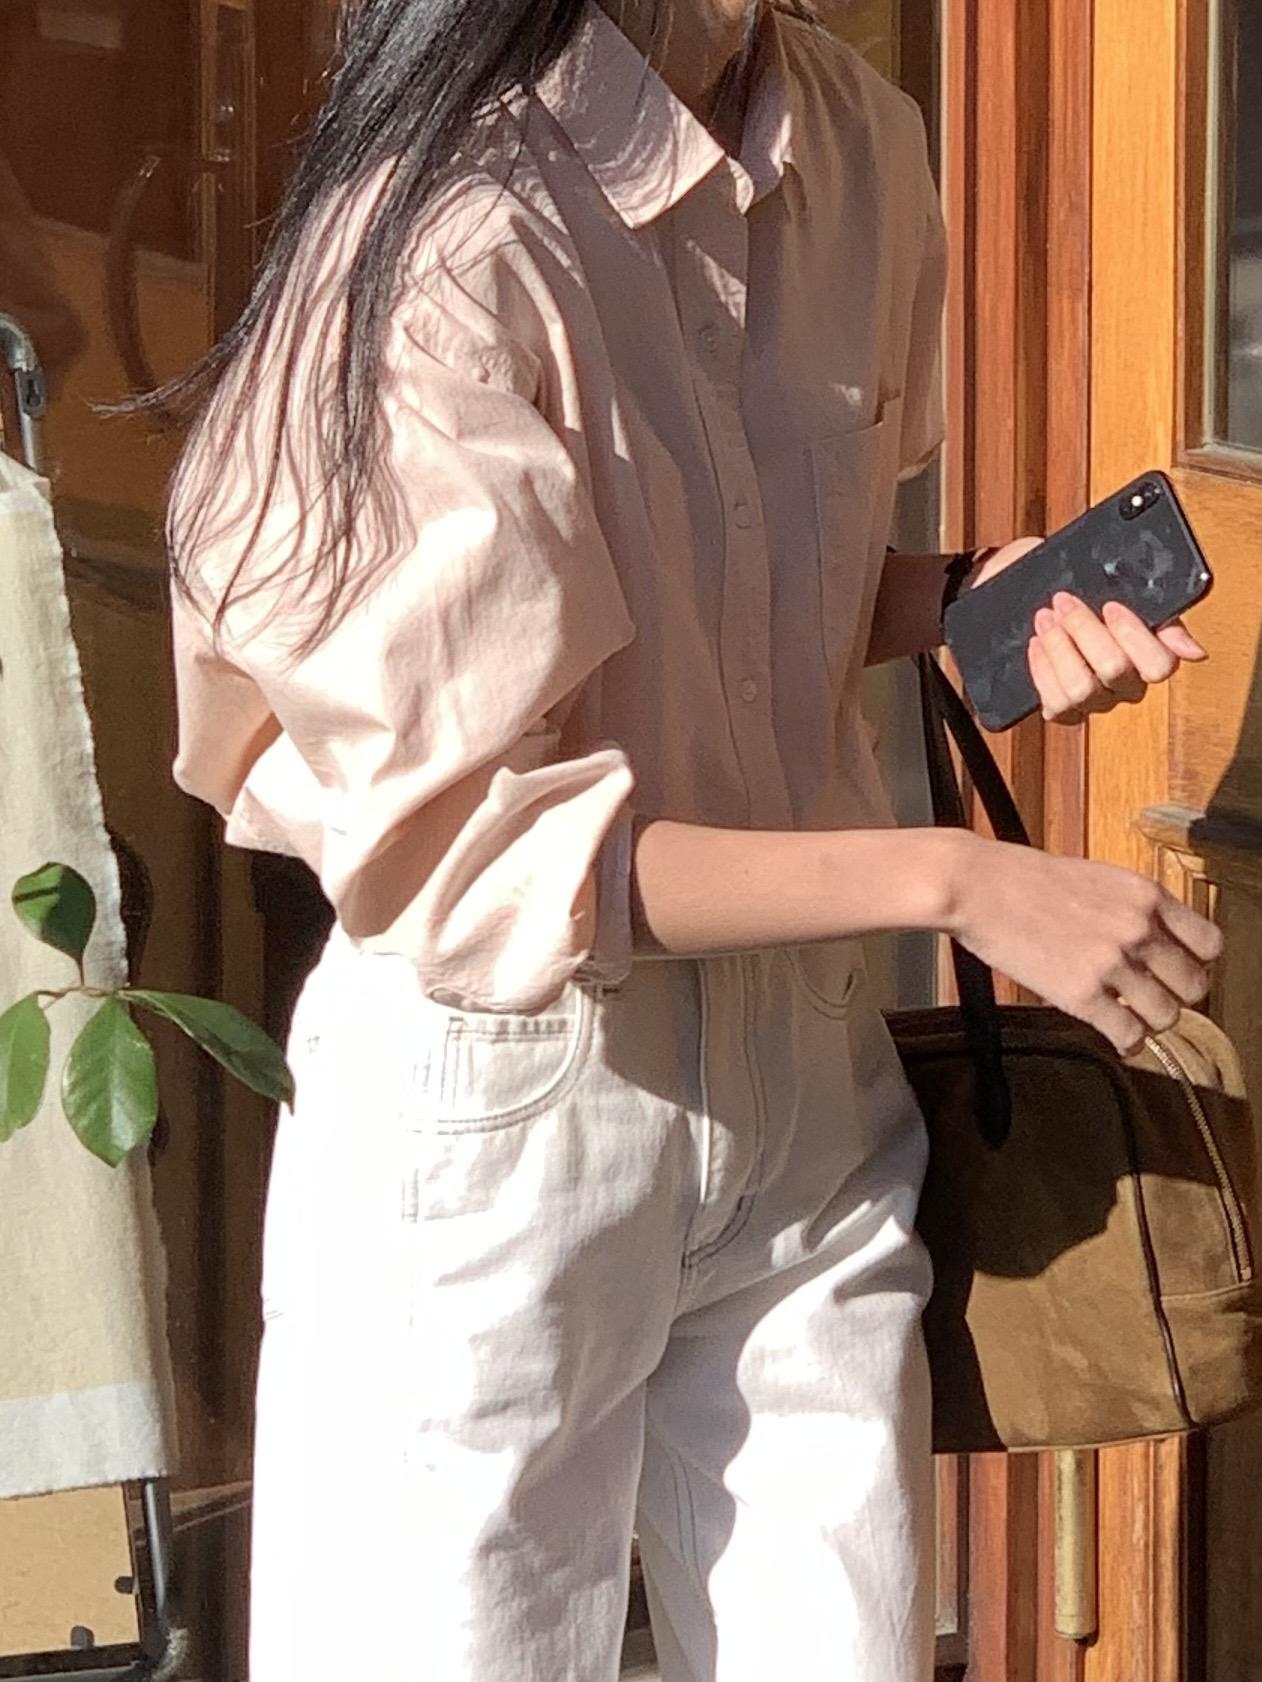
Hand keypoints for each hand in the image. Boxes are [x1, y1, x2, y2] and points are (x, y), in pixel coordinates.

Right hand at [949, 834, 1222, 1053]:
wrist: (978, 886)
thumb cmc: (1025, 878)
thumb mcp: (1096, 877)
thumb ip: (1132, 907)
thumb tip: (1155, 939)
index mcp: (1145, 895)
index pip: (1209, 943)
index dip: (1197, 963)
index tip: (1180, 970)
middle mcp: (1137, 928)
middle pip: (1194, 985)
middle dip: (1176, 997)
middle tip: (1157, 999)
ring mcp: (1110, 962)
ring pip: (1165, 1016)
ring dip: (1151, 1022)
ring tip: (1133, 1018)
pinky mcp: (1080, 994)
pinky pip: (1127, 1034)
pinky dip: (1128, 1043)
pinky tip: (1118, 1037)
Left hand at [975, 538, 1207, 723]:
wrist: (1047, 595)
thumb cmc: (1094, 593)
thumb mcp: (1130, 593)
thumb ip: (1163, 619)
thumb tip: (1195, 654)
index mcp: (1152, 658)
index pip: (1160, 665)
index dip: (1133, 634)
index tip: (1109, 605)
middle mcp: (1127, 688)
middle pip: (1113, 669)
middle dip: (1083, 630)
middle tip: (1062, 602)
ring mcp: (1095, 703)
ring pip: (1080, 689)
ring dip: (1057, 648)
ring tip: (1044, 619)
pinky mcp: (1064, 711)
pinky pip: (1054, 704)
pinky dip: (1041, 670)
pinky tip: (1035, 644)